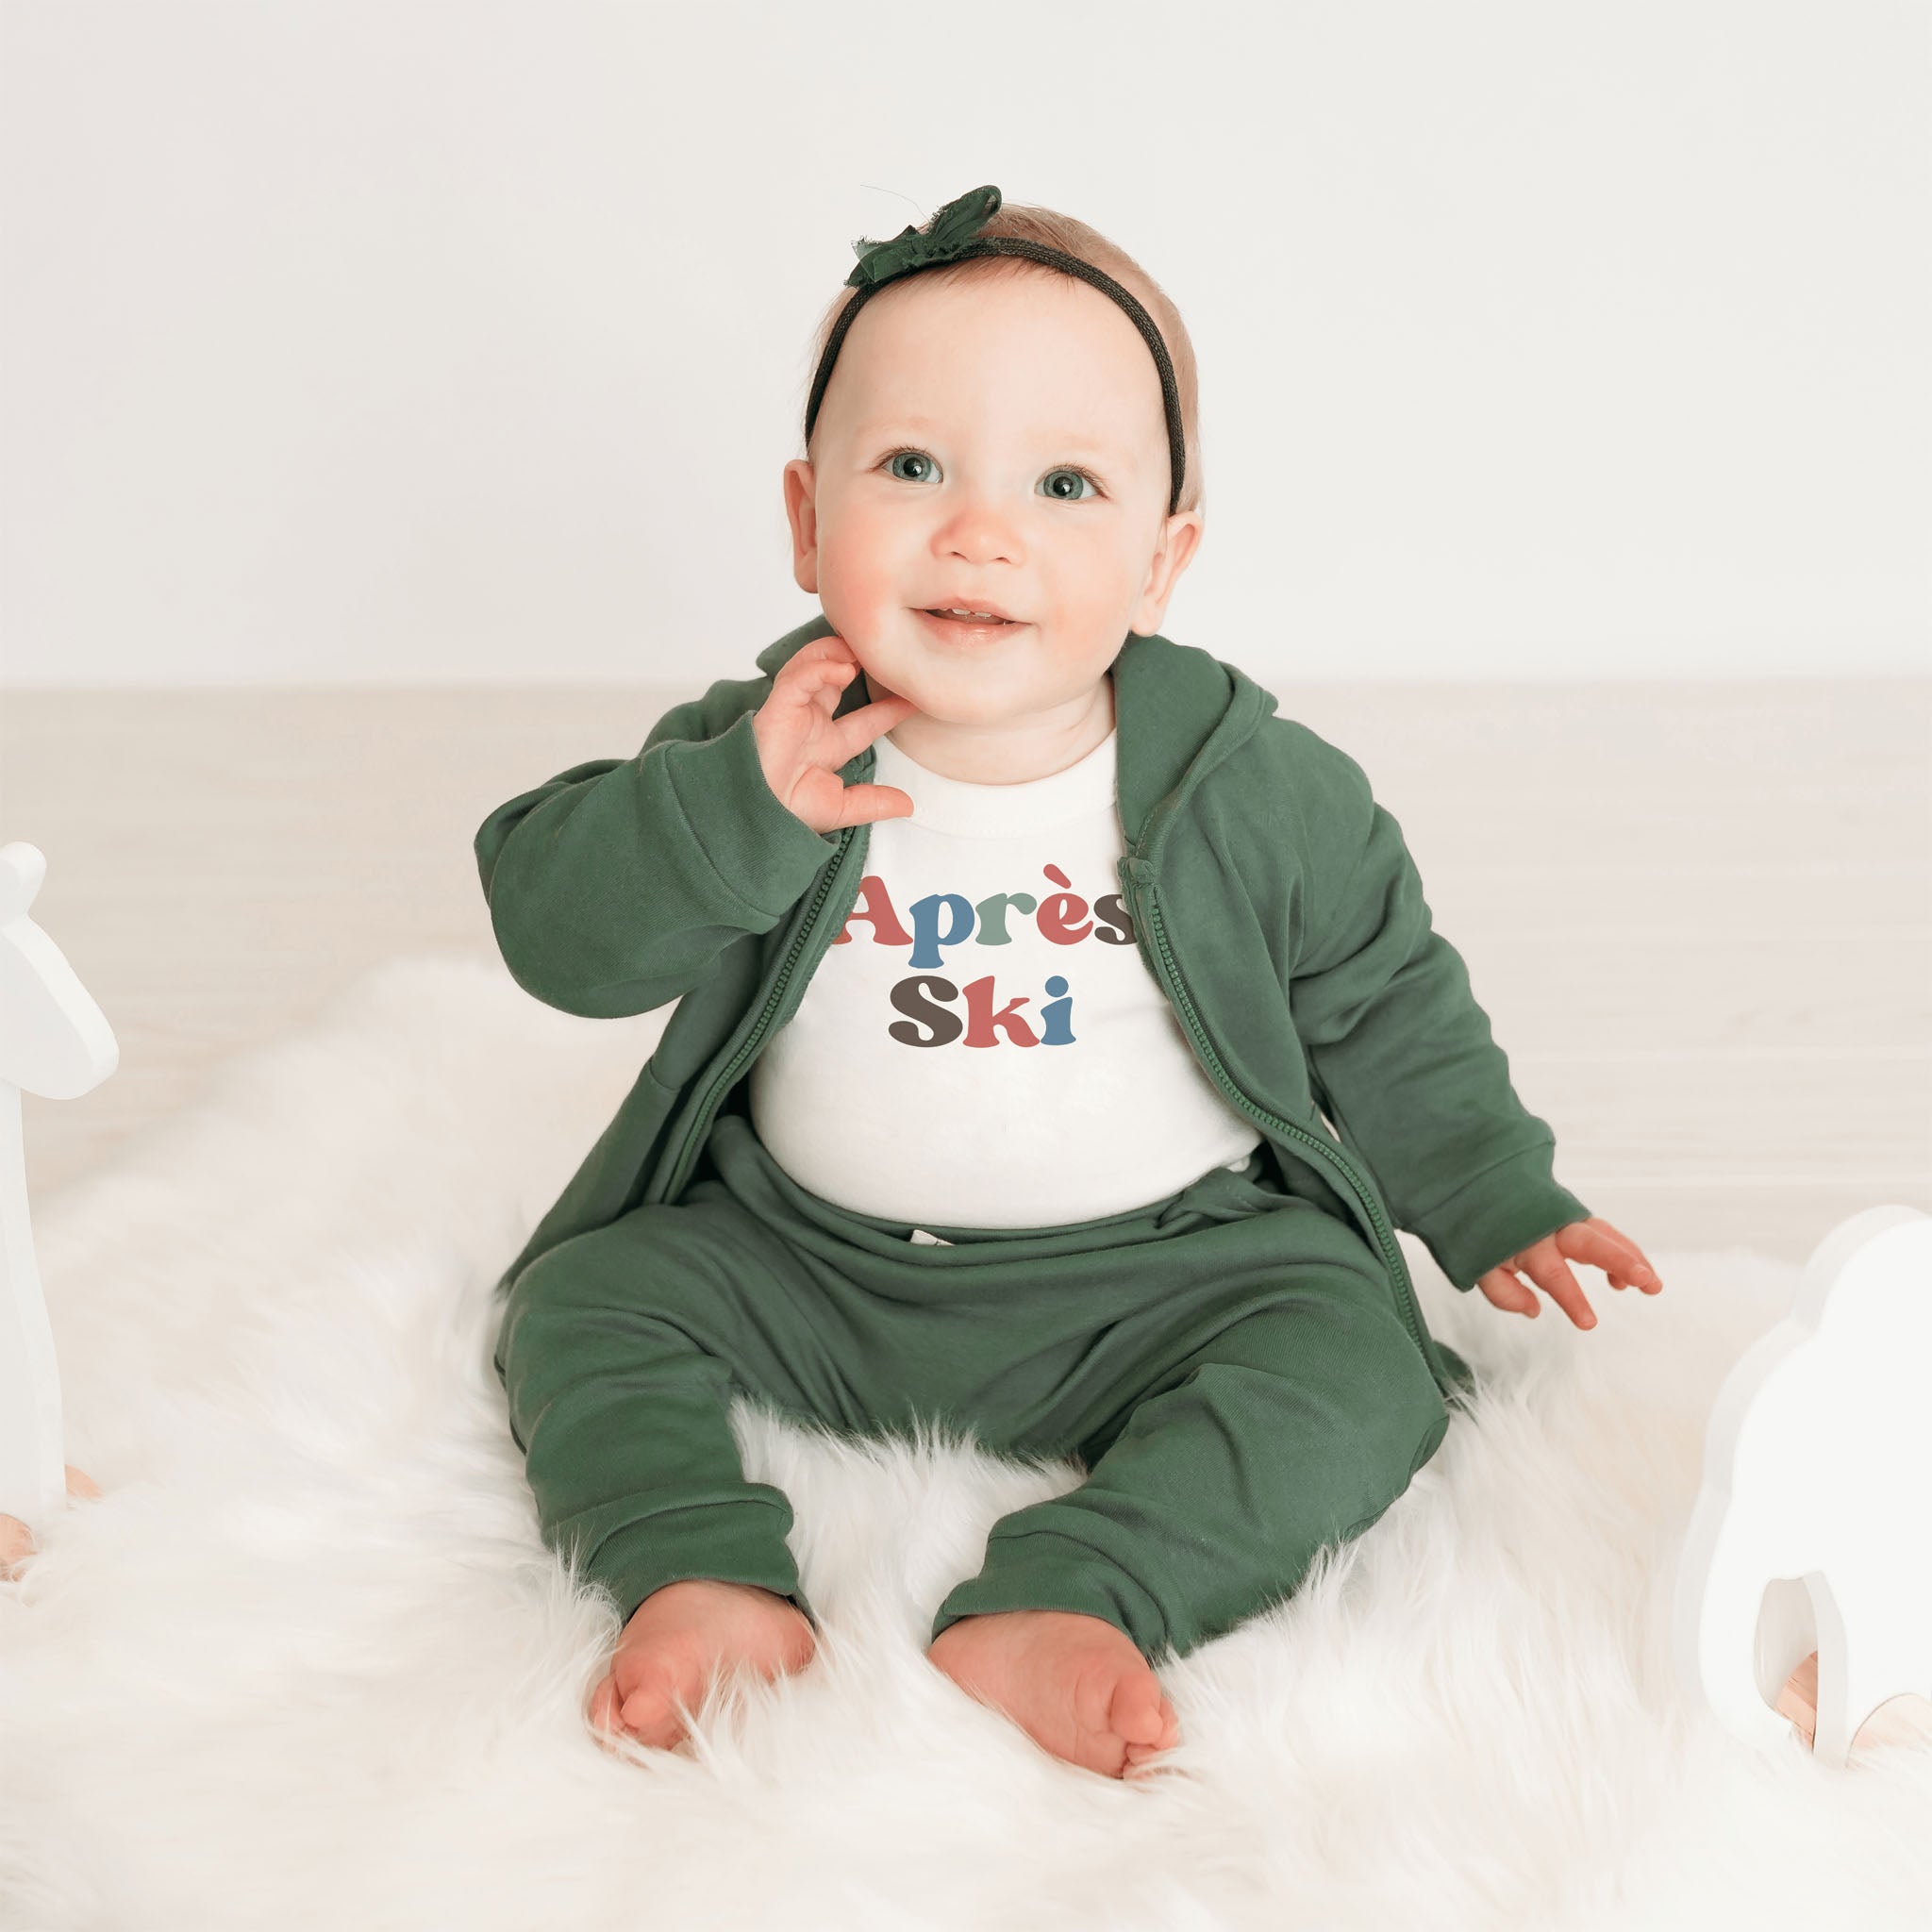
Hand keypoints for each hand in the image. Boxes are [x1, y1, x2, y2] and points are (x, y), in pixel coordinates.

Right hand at [751, 632, 919, 834]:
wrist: (754, 812)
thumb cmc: (785, 813)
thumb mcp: (840, 808)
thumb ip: (873, 803)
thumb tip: (908, 806)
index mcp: (826, 746)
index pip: (865, 721)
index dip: (889, 709)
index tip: (915, 698)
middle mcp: (811, 723)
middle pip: (838, 681)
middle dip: (860, 664)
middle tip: (888, 655)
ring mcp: (794, 712)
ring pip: (815, 668)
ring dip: (838, 655)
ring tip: (865, 651)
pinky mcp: (778, 706)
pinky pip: (799, 677)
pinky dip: (820, 668)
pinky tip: (843, 668)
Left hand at [1474, 1217, 1662, 1329]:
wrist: (1474, 1185)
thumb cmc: (1477, 1231)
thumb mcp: (1475, 1264)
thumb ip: (1503, 1292)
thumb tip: (1534, 1310)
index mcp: (1524, 1241)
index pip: (1553, 1274)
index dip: (1572, 1298)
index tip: (1590, 1323)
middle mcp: (1548, 1226)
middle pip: (1590, 1242)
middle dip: (1620, 1261)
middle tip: (1647, 1282)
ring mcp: (1563, 1218)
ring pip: (1604, 1235)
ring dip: (1632, 1257)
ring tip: (1653, 1285)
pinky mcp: (1572, 1216)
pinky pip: (1602, 1233)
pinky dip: (1620, 1251)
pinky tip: (1627, 1281)